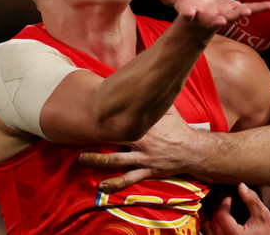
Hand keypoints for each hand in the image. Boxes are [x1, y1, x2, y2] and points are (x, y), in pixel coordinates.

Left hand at [79, 108, 194, 191]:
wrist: (191, 149)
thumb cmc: (178, 127)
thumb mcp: (167, 109)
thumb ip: (153, 100)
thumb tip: (146, 83)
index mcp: (144, 124)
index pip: (122, 117)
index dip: (106, 115)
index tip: (91, 111)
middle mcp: (140, 140)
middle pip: (113, 138)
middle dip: (96, 136)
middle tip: (79, 133)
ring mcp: (142, 157)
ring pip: (115, 160)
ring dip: (97, 160)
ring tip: (81, 158)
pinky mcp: (146, 171)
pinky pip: (128, 179)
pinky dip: (114, 184)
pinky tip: (102, 186)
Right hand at [138, 0, 269, 29]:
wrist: (201, 13)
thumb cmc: (185, 3)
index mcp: (192, 12)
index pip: (188, 14)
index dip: (189, 14)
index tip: (189, 14)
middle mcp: (208, 16)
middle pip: (212, 19)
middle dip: (217, 20)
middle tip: (221, 22)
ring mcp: (223, 14)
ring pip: (232, 15)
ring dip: (239, 13)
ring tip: (247, 11)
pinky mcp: (235, 9)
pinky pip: (250, 8)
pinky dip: (260, 7)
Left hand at [209, 183, 269, 234]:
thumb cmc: (268, 231)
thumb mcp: (262, 214)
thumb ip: (252, 200)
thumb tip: (241, 185)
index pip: (221, 216)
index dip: (222, 202)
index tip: (228, 196)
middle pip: (213, 224)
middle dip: (215, 207)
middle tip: (222, 197)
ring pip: (207, 233)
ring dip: (205, 219)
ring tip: (206, 206)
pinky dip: (207, 229)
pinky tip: (208, 219)